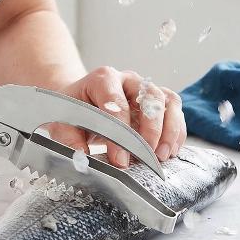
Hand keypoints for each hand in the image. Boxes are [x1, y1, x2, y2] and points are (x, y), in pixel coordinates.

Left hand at [45, 67, 186, 167]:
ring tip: (163, 156)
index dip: (120, 133)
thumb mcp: (62, 124)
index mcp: (102, 79)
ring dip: (169, 130)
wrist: (79, 101)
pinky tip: (170, 152)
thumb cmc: (72, 112)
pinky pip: (175, 111)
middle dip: (152, 129)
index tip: (120, 161)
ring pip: (168, 100)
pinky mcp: (157, 101)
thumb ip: (70, 141)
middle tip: (148, 157)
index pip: (116, 103)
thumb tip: (83, 159)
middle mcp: (128, 79)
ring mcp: (145, 88)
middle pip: (149, 96)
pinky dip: (176, 132)